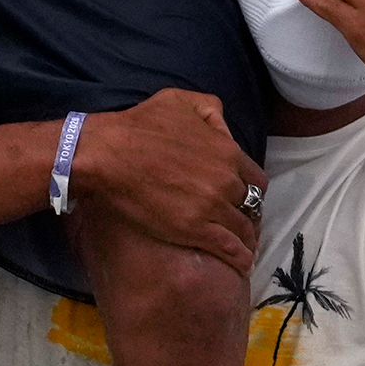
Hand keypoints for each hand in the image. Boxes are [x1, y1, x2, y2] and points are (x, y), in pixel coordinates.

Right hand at [71, 90, 266, 272]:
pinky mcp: (195, 230)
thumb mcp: (178, 101)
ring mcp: (212, 207)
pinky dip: (240, 258)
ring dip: (246, 239)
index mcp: (227, 151)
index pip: (256, 178)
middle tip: (240, 221)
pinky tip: (242, 264)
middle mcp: (226, 180)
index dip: (250, 190)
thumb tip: (223, 126)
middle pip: (252, 205)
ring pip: (243, 229)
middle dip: (248, 213)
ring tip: (244, 247)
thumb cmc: (139, 126)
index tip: (243, 198)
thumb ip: (209, 109)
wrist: (108, 154)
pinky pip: (229, 248)